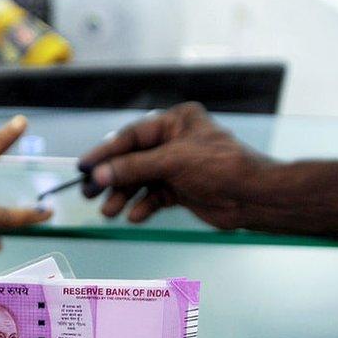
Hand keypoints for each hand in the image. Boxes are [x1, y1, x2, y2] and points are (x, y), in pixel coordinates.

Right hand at [78, 102, 271, 229]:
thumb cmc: (222, 167)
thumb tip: (99, 175)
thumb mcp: (172, 161)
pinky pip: (154, 197)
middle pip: (133, 159)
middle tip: (89, 193)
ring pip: (141, 181)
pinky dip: (143, 206)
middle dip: (112, 178)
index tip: (84, 166)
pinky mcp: (181, 189)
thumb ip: (133, 168)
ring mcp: (178, 167)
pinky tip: (134, 216)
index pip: (132, 136)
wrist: (253, 197)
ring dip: (124, 196)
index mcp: (176, 122)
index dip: (106, 152)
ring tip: (109, 211)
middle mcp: (175, 142)